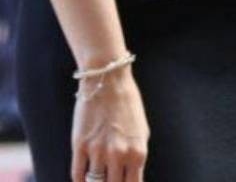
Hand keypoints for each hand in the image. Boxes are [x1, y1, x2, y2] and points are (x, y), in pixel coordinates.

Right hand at [71, 64, 148, 181]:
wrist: (108, 81)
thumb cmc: (128, 104)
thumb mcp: (141, 131)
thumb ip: (136, 155)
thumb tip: (131, 176)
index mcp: (138, 152)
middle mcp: (119, 155)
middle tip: (108, 179)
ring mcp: (98, 151)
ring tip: (97, 179)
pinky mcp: (79, 146)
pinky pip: (77, 174)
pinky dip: (79, 180)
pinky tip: (82, 178)